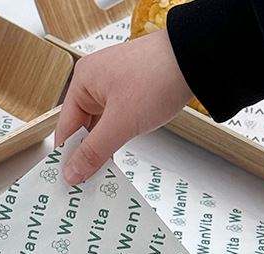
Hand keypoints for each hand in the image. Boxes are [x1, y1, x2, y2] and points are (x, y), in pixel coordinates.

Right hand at [55, 30, 192, 183]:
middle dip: (84, 156)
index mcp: (83, 81)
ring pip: (98, 128)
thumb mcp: (121, 122)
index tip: (69, 182)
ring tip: (98, 177)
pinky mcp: (130, 94)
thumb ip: (93, 152)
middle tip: (83, 185)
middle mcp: (94, 83)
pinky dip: (113, 141)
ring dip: (100, 150)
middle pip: (81, 129)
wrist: (197, 58)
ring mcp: (112, 88)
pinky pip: (113, 123)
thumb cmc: (157, 78)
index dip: (66, 156)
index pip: (66, 128)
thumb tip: (71, 174)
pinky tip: (113, 160)